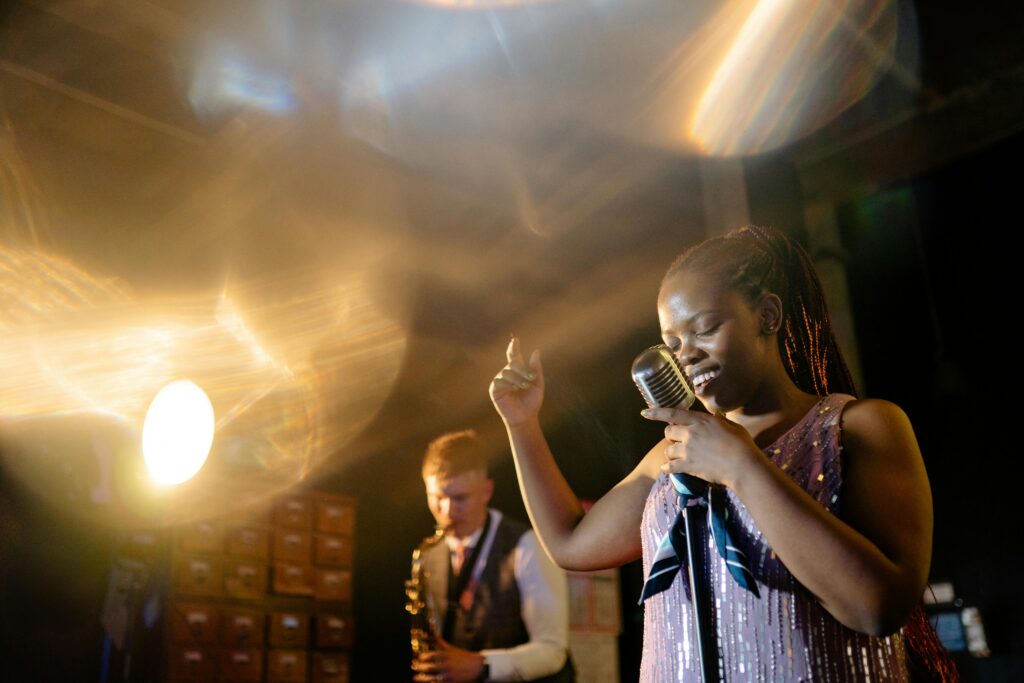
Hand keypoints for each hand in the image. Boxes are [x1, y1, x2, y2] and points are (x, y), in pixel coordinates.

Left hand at [412, 638, 484, 682]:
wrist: (477, 666)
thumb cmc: (464, 656)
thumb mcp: (453, 649)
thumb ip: (442, 643)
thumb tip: (435, 634)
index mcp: (449, 655)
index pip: (436, 655)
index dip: (427, 656)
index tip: (419, 657)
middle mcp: (449, 664)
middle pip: (434, 666)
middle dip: (423, 667)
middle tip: (415, 667)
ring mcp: (450, 674)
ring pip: (435, 676)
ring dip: (424, 678)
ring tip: (415, 677)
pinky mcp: (453, 681)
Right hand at [489, 336, 543, 426]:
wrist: (526, 417)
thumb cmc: (532, 401)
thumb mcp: (538, 384)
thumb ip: (536, 368)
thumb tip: (536, 351)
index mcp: (518, 371)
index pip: (514, 356)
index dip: (513, 347)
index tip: (515, 340)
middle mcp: (507, 374)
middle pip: (513, 363)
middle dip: (523, 369)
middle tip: (532, 378)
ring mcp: (500, 381)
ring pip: (507, 372)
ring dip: (517, 379)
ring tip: (524, 386)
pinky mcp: (494, 389)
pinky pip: (499, 381)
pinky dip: (508, 384)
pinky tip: (514, 389)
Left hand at [642, 408, 761, 488]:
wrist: (743, 465)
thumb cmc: (742, 444)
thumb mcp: (731, 426)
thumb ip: (720, 421)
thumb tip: (716, 416)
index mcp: (700, 420)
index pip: (672, 414)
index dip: (657, 413)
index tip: (644, 412)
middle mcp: (690, 433)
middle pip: (668, 432)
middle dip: (670, 435)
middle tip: (677, 440)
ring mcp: (688, 450)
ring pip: (667, 449)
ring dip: (670, 452)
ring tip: (676, 456)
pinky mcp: (688, 466)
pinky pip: (670, 466)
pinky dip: (667, 467)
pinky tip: (666, 468)